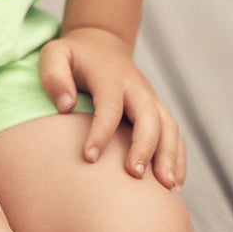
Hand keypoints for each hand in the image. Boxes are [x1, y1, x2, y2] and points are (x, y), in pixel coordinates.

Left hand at [38, 26, 185, 188]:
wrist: (101, 44)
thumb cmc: (73, 56)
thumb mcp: (54, 54)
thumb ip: (54, 76)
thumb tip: (65, 106)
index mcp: (109, 76)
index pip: (109, 106)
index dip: (101, 132)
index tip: (89, 158)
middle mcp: (135, 87)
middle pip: (149, 116)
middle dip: (145, 146)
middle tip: (134, 175)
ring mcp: (150, 98)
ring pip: (169, 125)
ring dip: (169, 156)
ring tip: (166, 188)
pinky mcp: (157, 110)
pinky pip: (174, 133)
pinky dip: (178, 157)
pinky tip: (174, 185)